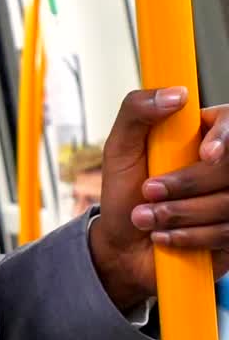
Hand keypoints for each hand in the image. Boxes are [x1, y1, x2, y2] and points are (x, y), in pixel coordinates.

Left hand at [88, 88, 228, 311]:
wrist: (122, 245)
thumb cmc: (124, 192)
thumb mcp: (120, 147)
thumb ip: (137, 111)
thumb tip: (175, 94)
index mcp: (201, 134)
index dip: (225, 137)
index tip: (206, 153)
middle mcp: (222, 165)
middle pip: (228, 167)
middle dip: (186, 184)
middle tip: (148, 191)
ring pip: (227, 203)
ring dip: (180, 213)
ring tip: (146, 217)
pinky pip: (226, 233)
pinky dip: (190, 236)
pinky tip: (164, 235)